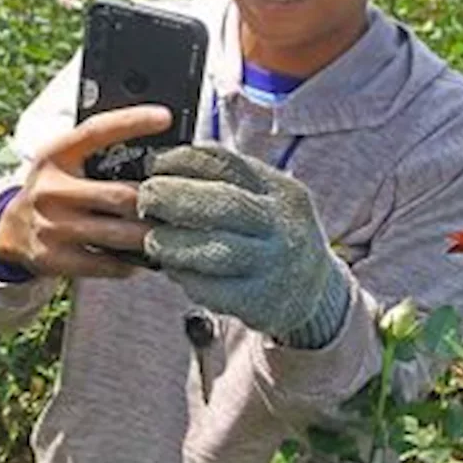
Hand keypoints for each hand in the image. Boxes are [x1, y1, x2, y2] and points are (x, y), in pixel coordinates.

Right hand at [0, 105, 171, 278]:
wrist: (11, 231)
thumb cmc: (52, 189)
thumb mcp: (63, 164)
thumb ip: (96, 155)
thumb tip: (153, 153)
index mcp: (55, 156)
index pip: (96, 131)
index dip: (132, 122)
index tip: (165, 117)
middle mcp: (51, 190)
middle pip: (121, 196)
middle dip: (154, 202)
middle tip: (178, 203)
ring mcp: (52, 227)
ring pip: (119, 234)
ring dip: (149, 236)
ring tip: (167, 232)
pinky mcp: (55, 258)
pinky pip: (107, 264)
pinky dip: (129, 263)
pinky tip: (137, 257)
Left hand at [136, 145, 349, 345]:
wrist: (316, 292)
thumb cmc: (271, 237)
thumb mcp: (264, 200)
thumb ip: (223, 183)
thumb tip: (160, 169)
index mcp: (281, 191)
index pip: (229, 164)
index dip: (183, 160)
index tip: (154, 164)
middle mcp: (282, 225)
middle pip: (223, 203)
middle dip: (173, 197)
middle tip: (145, 198)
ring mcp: (275, 265)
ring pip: (215, 250)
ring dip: (172, 242)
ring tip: (153, 240)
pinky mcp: (261, 302)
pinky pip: (214, 290)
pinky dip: (186, 278)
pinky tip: (174, 270)